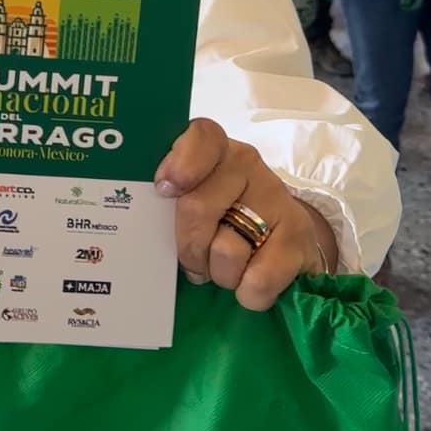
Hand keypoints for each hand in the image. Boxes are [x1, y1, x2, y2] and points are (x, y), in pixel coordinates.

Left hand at [155, 119, 338, 310]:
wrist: (282, 243)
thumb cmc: (219, 221)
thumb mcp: (190, 201)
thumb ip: (167, 200)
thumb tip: (131, 217)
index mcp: (213, 150)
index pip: (201, 136)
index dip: (182, 162)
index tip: (165, 189)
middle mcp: (246, 164)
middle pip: (197, 207)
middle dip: (188, 248)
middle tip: (193, 261)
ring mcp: (276, 197)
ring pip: (225, 250)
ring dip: (218, 273)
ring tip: (223, 270)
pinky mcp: (300, 235)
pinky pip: (259, 279)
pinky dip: (247, 293)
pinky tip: (249, 285)